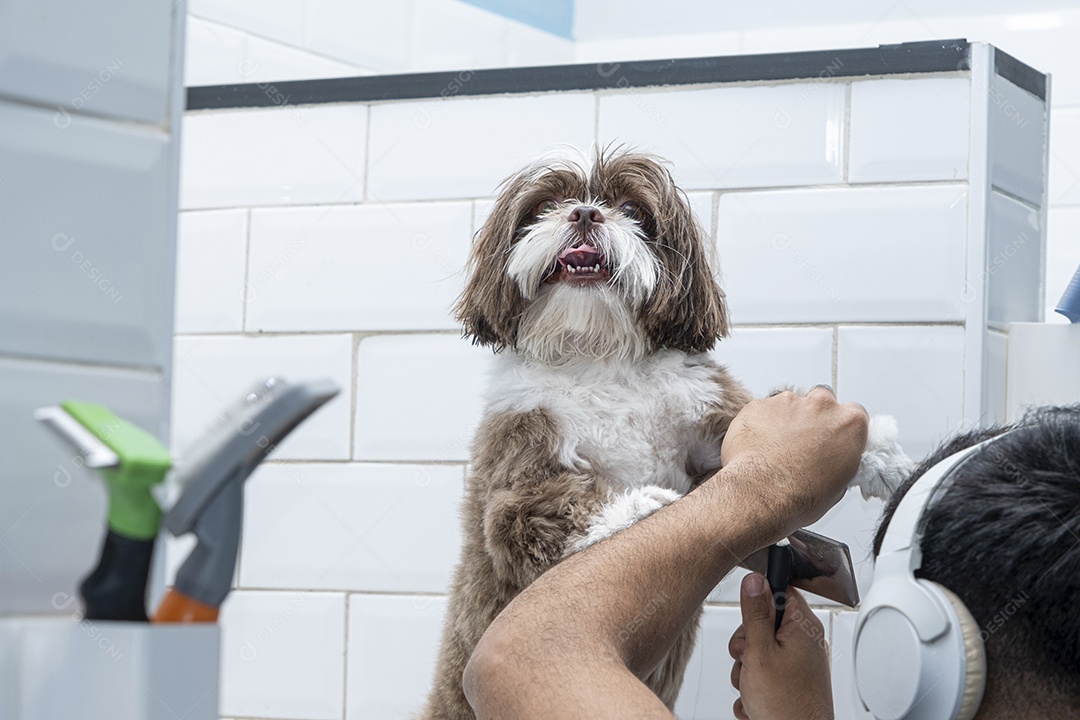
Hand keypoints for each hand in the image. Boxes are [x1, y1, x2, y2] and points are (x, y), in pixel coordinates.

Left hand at [720, 387, 867, 539]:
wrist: (760, 493)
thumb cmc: (799, 495)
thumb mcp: (838, 486)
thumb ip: (841, 461)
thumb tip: (833, 462)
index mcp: (849, 423)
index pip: (854, 413)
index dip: (841, 427)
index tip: (834, 438)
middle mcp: (822, 406)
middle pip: (821, 402)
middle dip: (814, 419)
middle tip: (803, 445)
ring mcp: (789, 402)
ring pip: (790, 405)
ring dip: (786, 422)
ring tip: (776, 450)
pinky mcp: (760, 404)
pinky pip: (763, 411)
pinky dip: (761, 424)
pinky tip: (758, 446)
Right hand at [728, 573, 833, 719]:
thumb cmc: (787, 705)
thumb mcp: (760, 652)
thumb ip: (755, 613)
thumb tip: (754, 580)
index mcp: (803, 627)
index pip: (779, 591)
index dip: (757, 602)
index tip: (748, 620)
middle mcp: (804, 643)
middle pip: (762, 625)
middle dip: (745, 646)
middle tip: (748, 662)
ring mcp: (798, 665)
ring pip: (758, 653)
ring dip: (746, 671)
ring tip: (754, 688)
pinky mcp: (791, 683)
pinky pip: (763, 675)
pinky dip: (754, 688)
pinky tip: (757, 701)